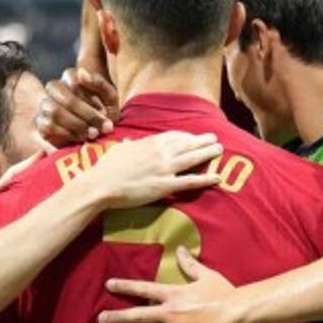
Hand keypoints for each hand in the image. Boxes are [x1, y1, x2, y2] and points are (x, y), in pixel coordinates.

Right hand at [35, 67, 119, 146]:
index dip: (90, 99)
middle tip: (99, 127)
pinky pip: (48, 126)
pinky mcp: (40, 122)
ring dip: (77, 125)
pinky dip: (68, 134)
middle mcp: (55, 88)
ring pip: (54, 111)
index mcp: (71, 77)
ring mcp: (45, 104)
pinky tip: (79, 138)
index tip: (104, 112)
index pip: (74, 81)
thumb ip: (99, 84)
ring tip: (92, 134)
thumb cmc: (105, 112)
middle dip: (85, 114)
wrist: (97, 132)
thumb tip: (81, 73)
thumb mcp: (110, 98)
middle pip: (64, 97)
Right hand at [85, 132, 223, 209]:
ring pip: (192, 158)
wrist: (102, 185)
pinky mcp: (165, 186)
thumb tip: (129, 142)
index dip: (187, 136)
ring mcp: (165, 169)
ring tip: (219, 150)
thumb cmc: (107, 168)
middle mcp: (161, 153)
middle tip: (215, 138)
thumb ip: (129, 146)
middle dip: (203, 141)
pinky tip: (217, 177)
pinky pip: (190, 181)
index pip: (175, 136)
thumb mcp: (119, 150)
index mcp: (150, 142)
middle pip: (187, 144)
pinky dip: (205, 179)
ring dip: (208, 153)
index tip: (195, 136)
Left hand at [99, 247, 238, 322]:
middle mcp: (170, 312)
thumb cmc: (224, 294)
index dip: (125, 285)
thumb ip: (190, 264)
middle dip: (118, 316)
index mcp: (174, 294)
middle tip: (101, 319)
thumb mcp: (207, 276)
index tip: (109, 284)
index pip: (144, 288)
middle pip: (138, 314)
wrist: (237, 315)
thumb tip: (180, 249)